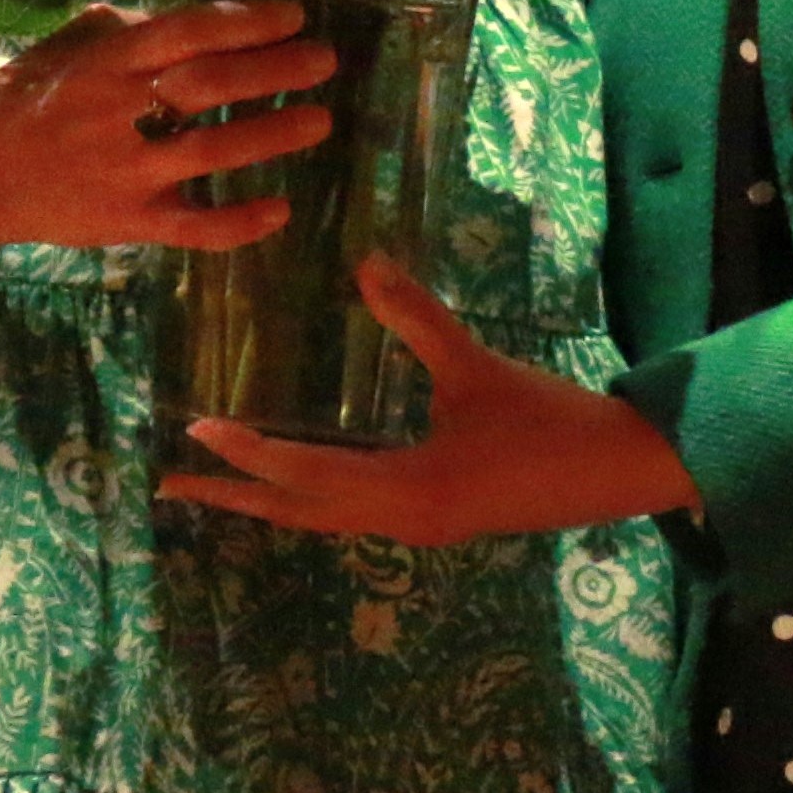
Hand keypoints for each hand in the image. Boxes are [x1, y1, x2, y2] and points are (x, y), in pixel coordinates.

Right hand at [0, 0, 337, 252]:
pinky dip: (238, 223)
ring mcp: (125, 172)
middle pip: (209, 85)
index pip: (189, 33)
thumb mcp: (74, 44)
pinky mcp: (127, 221)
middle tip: (325, 60)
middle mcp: (119, 112)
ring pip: (211, 153)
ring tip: (320, 120)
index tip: (295, 15)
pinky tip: (281, 210)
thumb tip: (204, 23)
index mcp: (109, 62)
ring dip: (271, 135)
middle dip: (274, 70)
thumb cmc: (30, 94)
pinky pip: (191, 227)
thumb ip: (136, 31)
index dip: (246, 22)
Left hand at [159, 256, 703, 542]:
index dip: (246, 450)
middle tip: (172, 487)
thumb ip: (417, 320)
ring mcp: (418, 529)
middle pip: (298, 514)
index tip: (198, 428)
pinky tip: (304, 478)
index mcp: (404, 491)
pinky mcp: (436, 521)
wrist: (620, 469)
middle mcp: (398, 523)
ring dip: (272, 501)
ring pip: (324, 521)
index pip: (303, 473)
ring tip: (221, 485)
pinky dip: (314, 498)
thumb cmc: (548, 422)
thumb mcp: (477, 369)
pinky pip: (353, 515)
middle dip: (236, 498)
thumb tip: (366, 264)